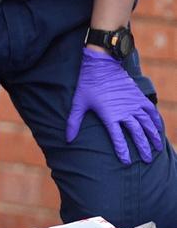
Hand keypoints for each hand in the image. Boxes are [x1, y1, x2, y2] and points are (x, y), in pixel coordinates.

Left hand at [66, 48, 162, 164]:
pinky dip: (156, 120)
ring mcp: (133, 103)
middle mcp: (124, 111)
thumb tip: (67, 140)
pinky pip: (151, 110)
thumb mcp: (78, 104)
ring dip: (153, 136)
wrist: (101, 65)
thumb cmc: (88, 85)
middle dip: (143, 148)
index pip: (118, 138)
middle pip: (137, 133)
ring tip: (157, 148)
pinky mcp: (138, 96)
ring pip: (147, 123)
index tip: (126, 162)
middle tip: (147, 160)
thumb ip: (73, 123)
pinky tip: (159, 128)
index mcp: (109, 115)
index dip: (122, 151)